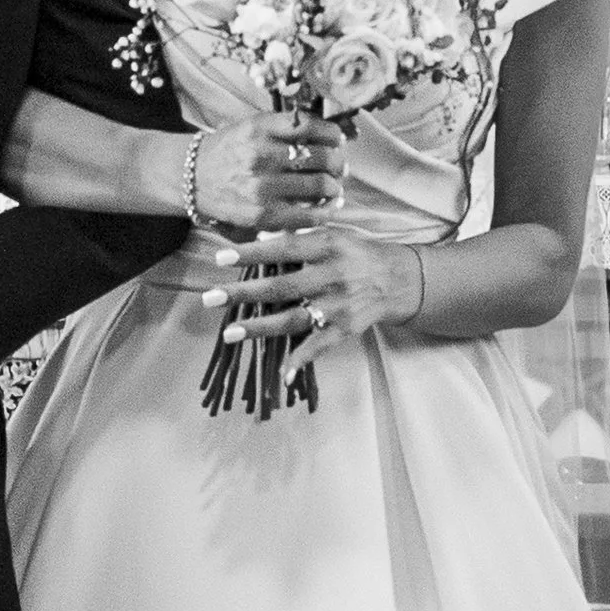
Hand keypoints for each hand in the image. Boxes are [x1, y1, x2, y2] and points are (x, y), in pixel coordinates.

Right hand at [188, 110, 343, 229]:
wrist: (191, 178)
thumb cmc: (228, 152)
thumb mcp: (252, 126)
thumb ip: (286, 127)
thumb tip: (332, 135)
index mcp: (260, 127)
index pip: (312, 126)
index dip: (333, 135)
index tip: (337, 140)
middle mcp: (261, 155)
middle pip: (321, 157)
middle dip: (337, 163)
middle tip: (338, 167)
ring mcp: (262, 188)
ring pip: (319, 186)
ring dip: (334, 187)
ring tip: (333, 187)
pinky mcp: (262, 215)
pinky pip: (307, 214)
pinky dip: (325, 211)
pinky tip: (327, 206)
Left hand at [202, 221, 424, 348]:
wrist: (400, 279)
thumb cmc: (357, 253)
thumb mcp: (334, 235)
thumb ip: (300, 237)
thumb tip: (257, 239)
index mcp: (328, 246)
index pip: (284, 247)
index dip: (252, 253)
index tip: (220, 258)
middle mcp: (333, 275)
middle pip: (282, 285)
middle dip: (244, 293)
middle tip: (210, 297)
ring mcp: (339, 305)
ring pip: (294, 318)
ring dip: (260, 328)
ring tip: (229, 333)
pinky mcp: (346, 329)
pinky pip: (320, 347)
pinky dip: (302, 361)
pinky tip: (282, 375)